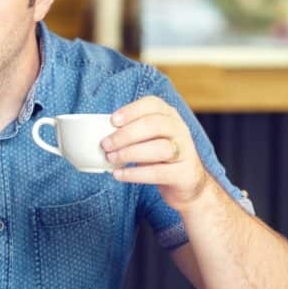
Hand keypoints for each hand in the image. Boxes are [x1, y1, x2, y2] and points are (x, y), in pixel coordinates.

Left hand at [101, 96, 209, 210]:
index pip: (153, 104)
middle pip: (155, 125)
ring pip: (160, 148)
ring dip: (130, 153)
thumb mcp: (148, 139)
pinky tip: (118, 174)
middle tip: (105, 144)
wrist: (187, 183)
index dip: (132, 111)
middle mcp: (180, 130)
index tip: (112, 120)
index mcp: (169, 116)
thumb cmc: (159, 157)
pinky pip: (159, 172)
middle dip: (126, 134)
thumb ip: (131, 132)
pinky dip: (135, 174)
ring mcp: (185, 152)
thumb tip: (99, 133)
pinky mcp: (185, 174)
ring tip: (111, 159)